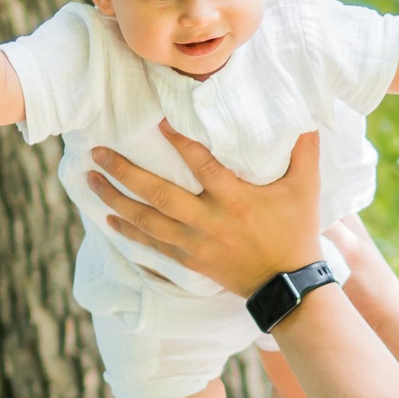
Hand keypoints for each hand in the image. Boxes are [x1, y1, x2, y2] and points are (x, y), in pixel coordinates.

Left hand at [89, 123, 325, 295]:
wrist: (287, 285)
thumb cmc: (296, 231)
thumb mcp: (306, 187)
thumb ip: (303, 148)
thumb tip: (305, 112)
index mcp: (236, 199)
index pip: (201, 164)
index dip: (179, 142)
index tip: (156, 121)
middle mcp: (209, 221)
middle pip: (158, 194)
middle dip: (124, 173)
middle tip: (97, 153)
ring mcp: (195, 243)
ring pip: (147, 221)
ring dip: (116, 200)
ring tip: (92, 179)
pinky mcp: (190, 261)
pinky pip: (152, 246)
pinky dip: (129, 233)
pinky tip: (109, 219)